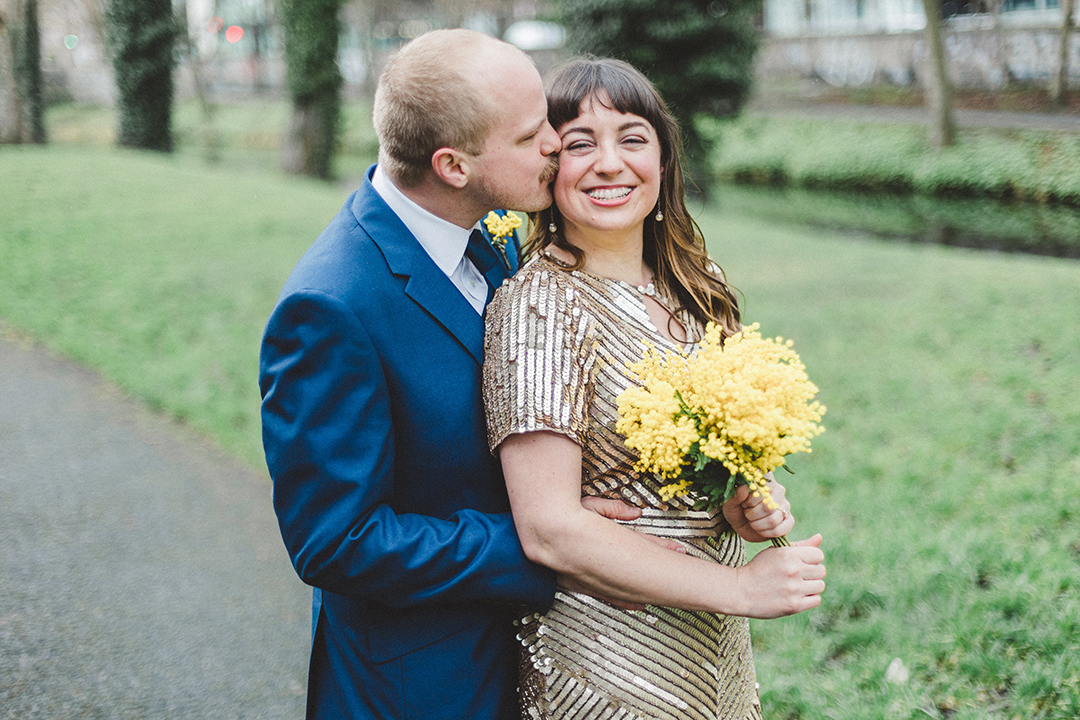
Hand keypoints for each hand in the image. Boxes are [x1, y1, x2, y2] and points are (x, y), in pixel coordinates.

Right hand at [565, 497, 685, 609]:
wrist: (535, 535)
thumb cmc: (559, 516)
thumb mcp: (589, 505)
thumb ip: (613, 509)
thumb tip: (635, 512)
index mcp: (609, 542)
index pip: (643, 544)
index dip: (662, 547)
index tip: (678, 549)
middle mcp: (604, 562)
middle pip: (639, 563)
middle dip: (660, 563)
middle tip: (679, 562)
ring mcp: (594, 576)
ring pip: (628, 584)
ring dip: (646, 587)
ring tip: (667, 591)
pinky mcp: (581, 584)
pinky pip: (609, 596)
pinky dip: (624, 601)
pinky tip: (636, 605)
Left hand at [722, 476, 794, 542]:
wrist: (741, 523)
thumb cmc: (736, 509)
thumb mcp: (729, 503)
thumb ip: (735, 495)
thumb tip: (744, 487)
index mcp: (764, 480)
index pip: (763, 487)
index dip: (751, 500)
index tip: (744, 503)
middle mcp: (778, 490)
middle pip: (768, 506)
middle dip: (752, 514)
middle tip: (747, 513)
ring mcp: (785, 505)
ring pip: (774, 519)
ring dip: (757, 524)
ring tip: (752, 521)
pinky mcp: (789, 519)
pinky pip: (782, 529)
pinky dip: (767, 533)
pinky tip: (760, 530)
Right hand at [735, 534, 825, 617]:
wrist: (740, 591)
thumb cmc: (759, 569)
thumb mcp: (776, 552)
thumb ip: (799, 545)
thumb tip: (820, 537)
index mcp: (788, 554)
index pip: (818, 555)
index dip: (811, 559)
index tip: (800, 563)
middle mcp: (793, 570)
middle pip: (821, 571)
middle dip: (811, 573)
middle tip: (797, 576)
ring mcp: (794, 589)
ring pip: (820, 585)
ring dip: (811, 586)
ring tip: (796, 586)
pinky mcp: (794, 605)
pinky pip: (816, 600)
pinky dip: (808, 599)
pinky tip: (795, 596)